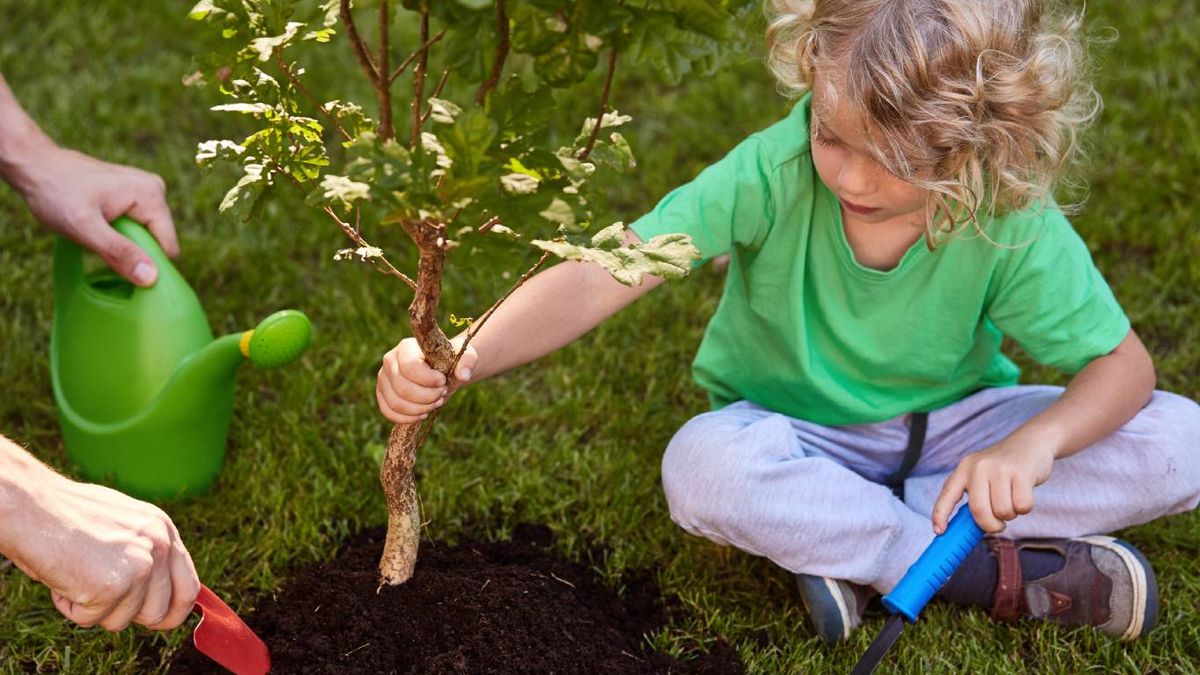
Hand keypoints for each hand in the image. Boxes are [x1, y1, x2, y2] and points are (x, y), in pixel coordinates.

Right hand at [3, 471, 199, 630]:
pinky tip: (63, 576)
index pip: (188, 587)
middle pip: (159, 613)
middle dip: (128, 615)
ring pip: (121, 621)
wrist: (34, 506)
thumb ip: (145, 552)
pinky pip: (90, 619)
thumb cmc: (67, 514)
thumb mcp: (123, 524)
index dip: (173, 611)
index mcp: (164, 530)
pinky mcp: (113, 586)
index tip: (158, 621)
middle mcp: (159, 547)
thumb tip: (154, 591)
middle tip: (99, 596)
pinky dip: (70, 606)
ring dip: (94, 608)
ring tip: (76, 574)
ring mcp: (140, 567)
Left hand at [9, 143, 177, 285]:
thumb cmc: (55, 192)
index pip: (167, 247)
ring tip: (95, 232)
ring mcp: (146, 191)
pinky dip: (119, 234)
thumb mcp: (84, 227)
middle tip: (98, 244)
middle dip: (132, 252)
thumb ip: (119, 252)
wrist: (35, 166)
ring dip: (123, 243)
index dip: (146, 265)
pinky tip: (98, 226)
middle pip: (157, 241)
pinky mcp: (135, 195)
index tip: (117, 267)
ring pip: (146, 236)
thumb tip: (151, 278)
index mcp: (151, 195)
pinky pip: (137, 227)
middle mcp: (156, 190)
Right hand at [376, 337, 476, 424]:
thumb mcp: (464, 357)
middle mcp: (390, 360)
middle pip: (402, 387)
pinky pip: (388, 411)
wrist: (441, 371)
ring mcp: (383, 378)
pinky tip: (423, 415)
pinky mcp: (382, 394)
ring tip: (436, 403)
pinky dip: (406, 418)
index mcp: (406, 346)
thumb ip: (467, 362)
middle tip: (442, 394)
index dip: (427, 379)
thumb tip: (464, 375)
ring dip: (420, 408)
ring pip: (395, 402)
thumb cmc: (451, 362)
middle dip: (426, 397)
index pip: (409, 366)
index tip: (442, 382)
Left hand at [931, 440, 1055, 534]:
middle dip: (990, 525)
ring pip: (1003, 512)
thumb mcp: (982, 475)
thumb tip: (967, 531)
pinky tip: (1024, 493)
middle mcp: (978, 467)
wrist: (1031, 442)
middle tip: (998, 524)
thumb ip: (974, 497)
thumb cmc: (1004, 468)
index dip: (940, 514)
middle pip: (979, 510)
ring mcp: (1000, 468)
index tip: (939, 531)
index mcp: (964, 469)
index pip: (947, 494)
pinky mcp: (1021, 472)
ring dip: (1010, 515)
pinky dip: (1025, 508)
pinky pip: (1022, 506)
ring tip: (1012, 499)